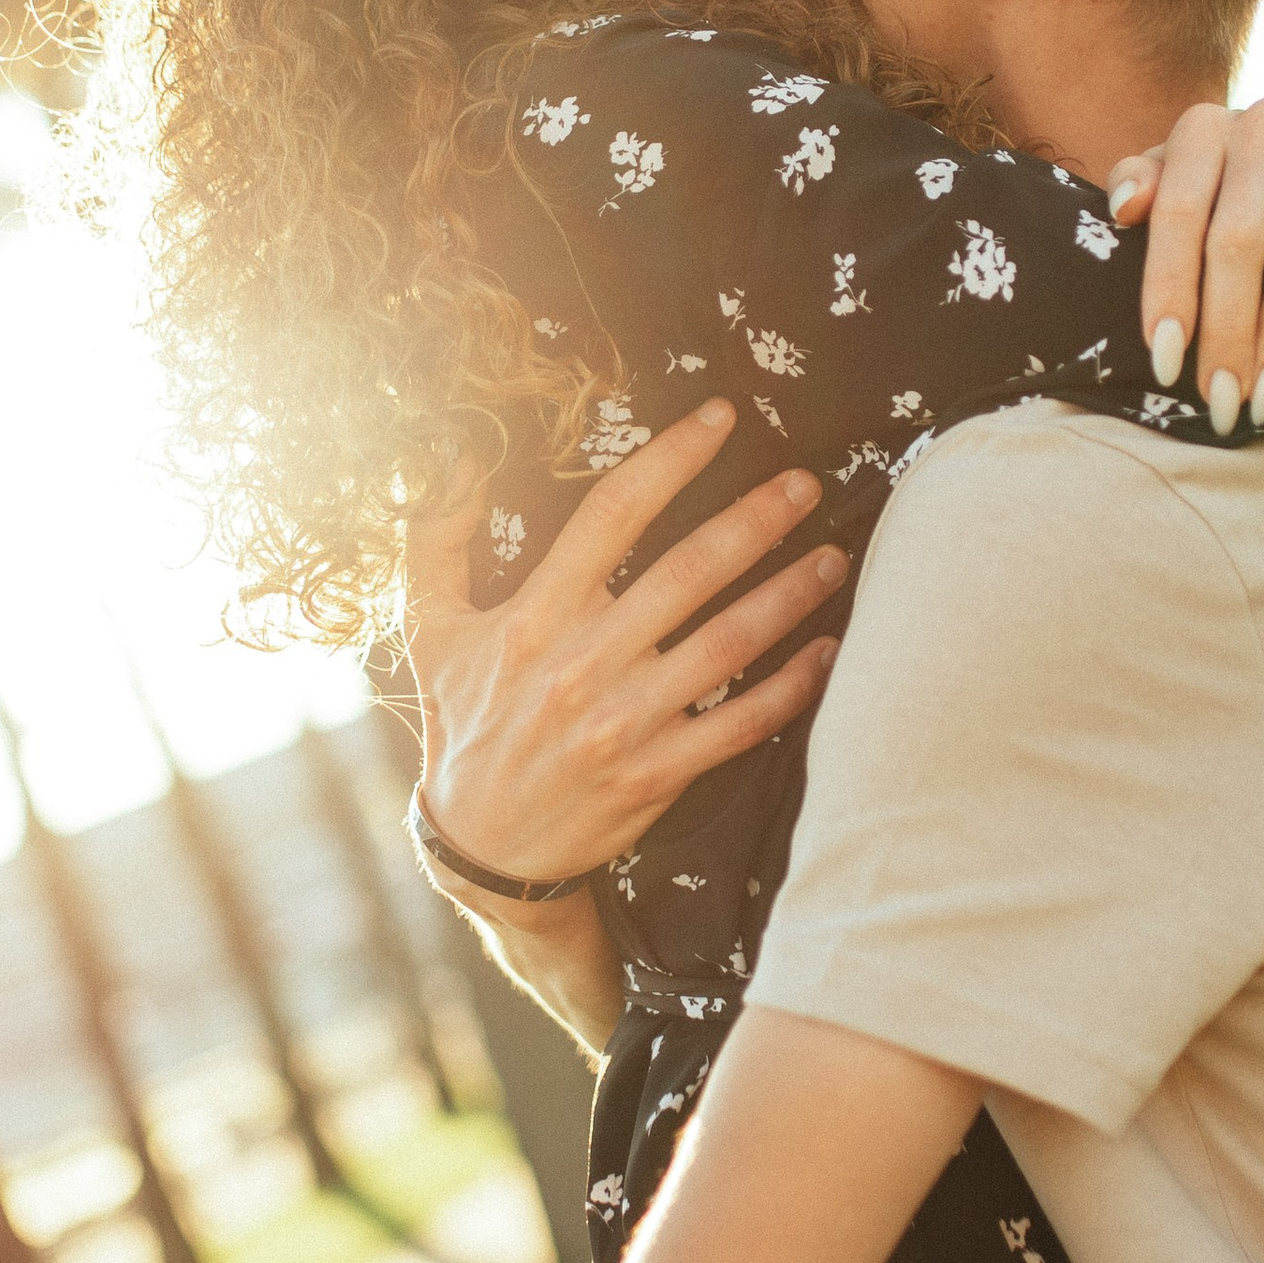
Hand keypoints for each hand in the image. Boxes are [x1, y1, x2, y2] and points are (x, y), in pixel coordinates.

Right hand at [404, 399, 845, 891]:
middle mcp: (587, 662)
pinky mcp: (659, 772)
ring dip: (790, 595)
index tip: (721, 418)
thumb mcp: (429, 628)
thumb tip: (452, 458)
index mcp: (536, 616)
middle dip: (757, 519)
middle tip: (805, 483)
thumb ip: (435, 539)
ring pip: (729, 644)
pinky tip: (829, 652)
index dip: (672, 457)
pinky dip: (793, 688)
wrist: (482, 844)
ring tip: (834, 557)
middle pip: (689, 571)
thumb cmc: (463, 722)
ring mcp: (627, 720)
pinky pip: (741, 724)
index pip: (613, 514)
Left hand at [1105, 96, 1263, 433]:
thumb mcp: (1182, 173)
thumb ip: (1144, 183)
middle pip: (1239, 241)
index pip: (1178, 212)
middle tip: (1220, 400)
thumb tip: (1124, 208)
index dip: (1169, 290)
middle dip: (1227, 332)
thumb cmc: (1236, 175)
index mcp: (1204, 129)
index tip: (1165, 361)